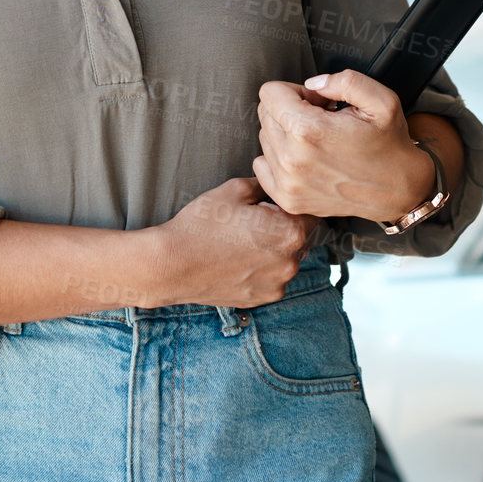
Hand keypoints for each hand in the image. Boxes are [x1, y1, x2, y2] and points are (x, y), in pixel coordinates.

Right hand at [151, 176, 318, 309]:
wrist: (173, 264)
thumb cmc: (202, 224)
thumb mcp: (235, 189)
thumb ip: (267, 184)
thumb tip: (278, 182)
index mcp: (290, 232)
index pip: (309, 212)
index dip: (290, 203)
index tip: (272, 201)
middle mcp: (291, 262)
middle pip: (300, 237)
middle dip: (283, 226)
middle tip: (252, 220)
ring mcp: (277, 285)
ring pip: (286, 259)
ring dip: (274, 249)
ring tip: (241, 241)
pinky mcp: (262, 299)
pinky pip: (272, 278)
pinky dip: (262, 268)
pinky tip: (237, 259)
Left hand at [254, 70, 435, 224]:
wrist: (400, 191)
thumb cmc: (390, 145)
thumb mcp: (381, 100)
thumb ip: (344, 81)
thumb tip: (312, 84)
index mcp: (308, 131)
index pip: (269, 93)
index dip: (296, 91)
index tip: (318, 102)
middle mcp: (292, 159)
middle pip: (265, 114)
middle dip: (290, 109)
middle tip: (321, 120)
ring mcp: (288, 183)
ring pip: (265, 138)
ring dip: (286, 134)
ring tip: (319, 140)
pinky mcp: (288, 200)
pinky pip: (261, 165)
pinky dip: (278, 158)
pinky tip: (306, 159)